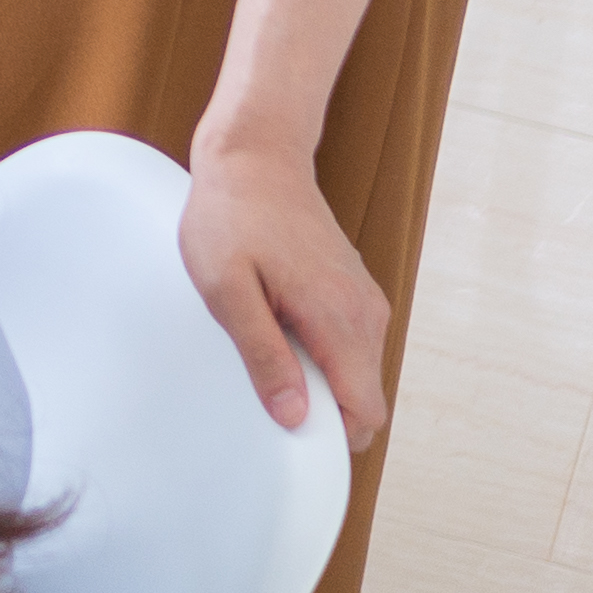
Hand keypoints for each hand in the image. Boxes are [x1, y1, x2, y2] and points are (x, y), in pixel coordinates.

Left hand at [182, 130, 396, 444]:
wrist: (255, 156)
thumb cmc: (231, 217)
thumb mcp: (226, 289)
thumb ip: (263, 354)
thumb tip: (294, 414)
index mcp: (340, 320)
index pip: (366, 413)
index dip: (332, 436)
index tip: (288, 427)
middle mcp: (366, 315)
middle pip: (362, 398)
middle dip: (320, 406)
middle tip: (264, 380)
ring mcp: (364, 301)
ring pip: (355, 372)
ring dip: (316, 375)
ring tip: (265, 342)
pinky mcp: (354, 291)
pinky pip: (348, 344)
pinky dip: (319, 350)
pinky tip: (276, 323)